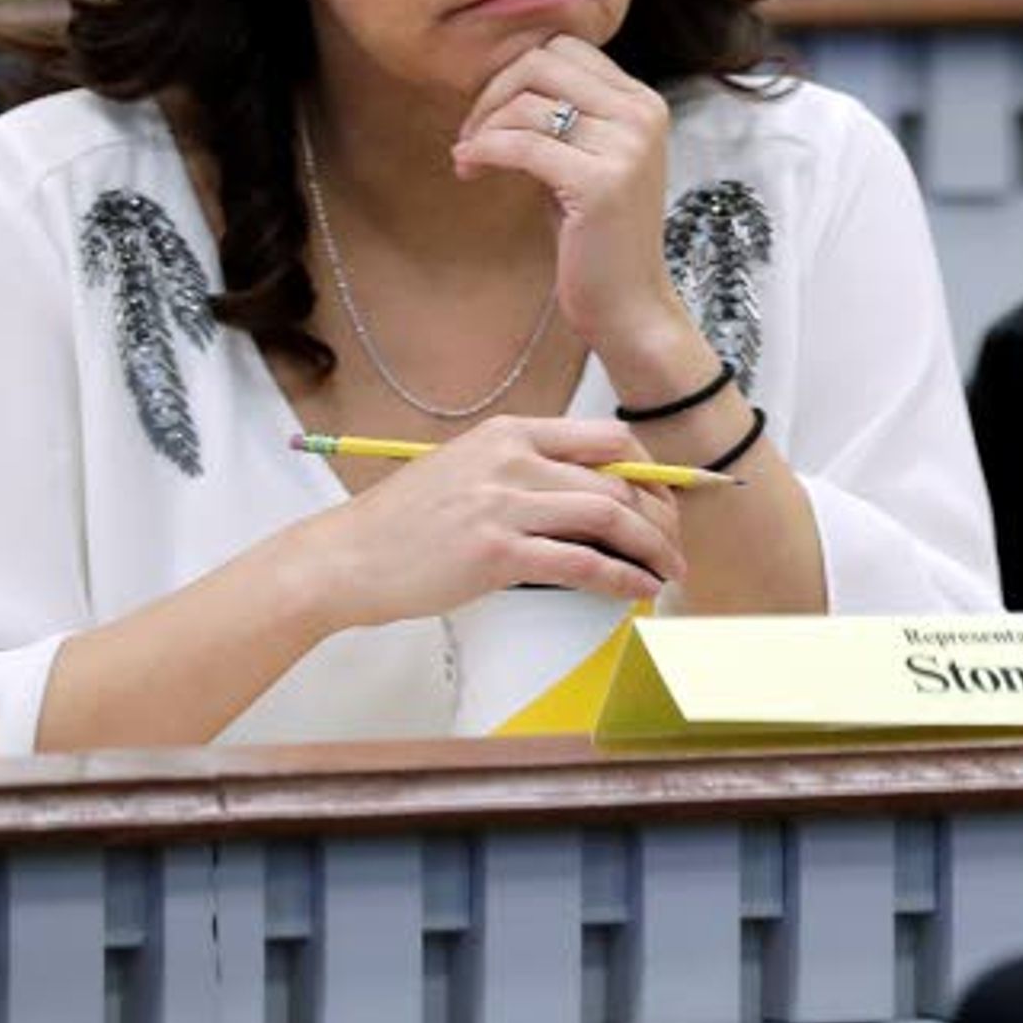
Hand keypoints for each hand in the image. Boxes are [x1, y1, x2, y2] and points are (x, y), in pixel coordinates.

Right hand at [298, 413, 680, 626]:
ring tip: (668, 571)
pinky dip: (621, 578)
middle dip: (661, 515)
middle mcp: (512, 459)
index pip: (607, 437)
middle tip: (675, 544)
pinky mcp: (497, 554)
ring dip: (651, 548)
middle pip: (618, 479)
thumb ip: (527, 471)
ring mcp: (504, 505)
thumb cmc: (408, 522)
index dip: (651, 469)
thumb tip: (594, 494)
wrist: (347, 557)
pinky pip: (581, 563)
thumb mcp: (470, 470)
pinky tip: (637, 591)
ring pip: (609, 517)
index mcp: (510, 432)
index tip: (668, 498)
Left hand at [450, 37, 693, 375]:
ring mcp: (627, 147)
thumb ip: (564, 113)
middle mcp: (643, 114)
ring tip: (469, 158)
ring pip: (527, 103)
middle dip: (493, 91)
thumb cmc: (597, 235)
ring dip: (483, 127)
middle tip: (471, 133)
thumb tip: (501, 77)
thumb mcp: (587, 158)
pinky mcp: (601, 182)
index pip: (565, 47)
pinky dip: (484, 151)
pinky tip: (468, 168)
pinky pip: (522, 145)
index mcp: (643, 102)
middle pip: (543, 61)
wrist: (630, 306)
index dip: (515, 73)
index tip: (491, 112)